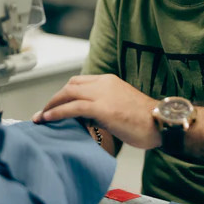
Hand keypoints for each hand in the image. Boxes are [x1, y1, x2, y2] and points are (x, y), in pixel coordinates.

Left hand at [32, 74, 160, 149]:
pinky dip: (57, 112)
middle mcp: (103, 83)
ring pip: (67, 94)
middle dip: (54, 99)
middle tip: (43, 112)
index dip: (64, 93)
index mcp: (108, 80)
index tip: (55, 105)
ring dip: (51, 106)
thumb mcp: (121, 106)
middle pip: (70, 86)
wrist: (163, 123)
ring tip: (41, 118)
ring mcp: (102, 94)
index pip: (78, 82)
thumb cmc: (146, 120)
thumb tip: (86, 118)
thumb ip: (103, 106)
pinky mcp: (102, 108)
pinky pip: (72, 107)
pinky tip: (48, 119)